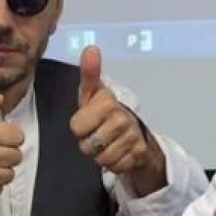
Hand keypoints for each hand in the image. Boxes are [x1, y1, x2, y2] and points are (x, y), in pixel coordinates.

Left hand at [69, 46, 165, 191]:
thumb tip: (91, 48)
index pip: (76, 127)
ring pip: (100, 159)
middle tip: (99, 134)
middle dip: (89, 144)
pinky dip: (114, 163)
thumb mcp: (93, 94)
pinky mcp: (139, 153)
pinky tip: (119, 152)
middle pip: (86, 146)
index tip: (89, 120)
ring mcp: (132, 136)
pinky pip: (114, 167)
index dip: (79, 127)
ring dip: (101, 155)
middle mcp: (121, 118)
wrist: (137, 135)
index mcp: (107, 102)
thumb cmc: (107, 114)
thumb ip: (89, 73)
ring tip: (108, 143)